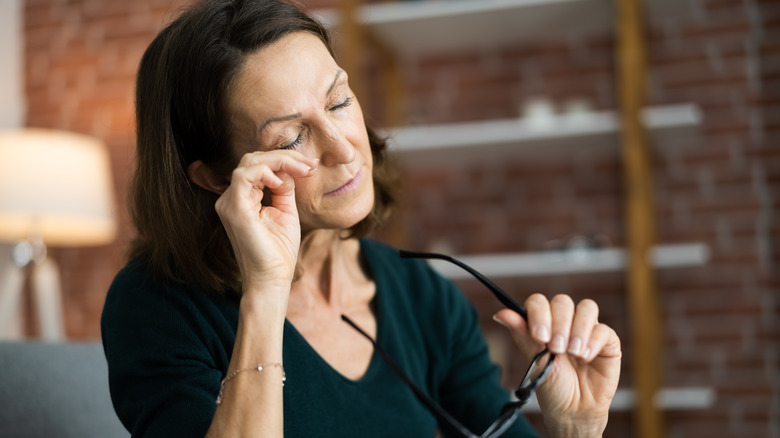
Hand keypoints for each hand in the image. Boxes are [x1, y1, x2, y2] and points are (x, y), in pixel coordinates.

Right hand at [214, 151, 318, 291]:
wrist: (273, 279)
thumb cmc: (279, 251)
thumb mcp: (286, 211)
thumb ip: (284, 188)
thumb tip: (290, 168)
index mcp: (242, 198)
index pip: (258, 165)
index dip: (285, 159)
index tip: (311, 164)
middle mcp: (231, 199)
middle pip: (253, 159)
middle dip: (285, 156)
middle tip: (310, 164)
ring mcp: (229, 203)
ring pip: (249, 163)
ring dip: (280, 161)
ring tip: (303, 170)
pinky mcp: (234, 210)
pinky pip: (244, 177)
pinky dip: (266, 172)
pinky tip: (283, 182)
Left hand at [494, 294, 620, 436]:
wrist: (572, 411)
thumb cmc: (551, 386)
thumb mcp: (535, 361)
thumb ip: (522, 334)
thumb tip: (500, 314)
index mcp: (544, 322)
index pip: (539, 301)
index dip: (539, 313)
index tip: (538, 336)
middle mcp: (566, 321)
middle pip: (563, 302)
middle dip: (558, 323)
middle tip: (555, 348)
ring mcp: (587, 329)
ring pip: (587, 308)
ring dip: (578, 329)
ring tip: (572, 353)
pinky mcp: (607, 341)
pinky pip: (603, 329)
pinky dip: (593, 341)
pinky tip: (585, 358)